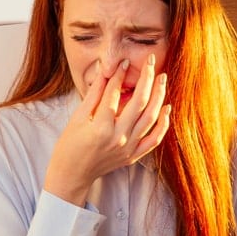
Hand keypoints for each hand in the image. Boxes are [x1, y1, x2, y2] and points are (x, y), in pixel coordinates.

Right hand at [44, 54, 171, 204]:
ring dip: (159, 95)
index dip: (120, 74)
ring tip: (162, 78)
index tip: (124, 61)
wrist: (71, 174)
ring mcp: (128, 148)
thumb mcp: (78, 117)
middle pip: (139, 102)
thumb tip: (107, 71)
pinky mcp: (133, 156)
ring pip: (151, 117)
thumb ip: (94, 94)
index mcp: (101, 127)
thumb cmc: (70, 145)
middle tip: (151, 61)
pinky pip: (154, 139)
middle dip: (147, 78)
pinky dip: (163, 124)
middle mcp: (118, 137)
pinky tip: (167, 108)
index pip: (115, 93)